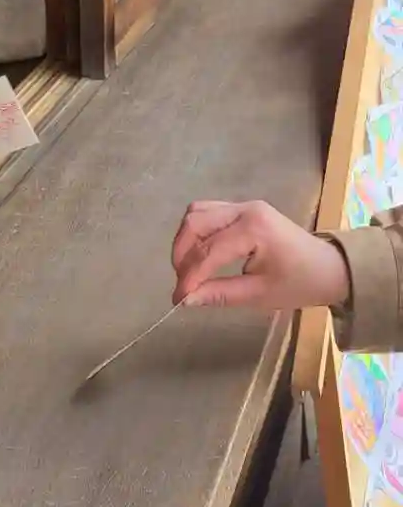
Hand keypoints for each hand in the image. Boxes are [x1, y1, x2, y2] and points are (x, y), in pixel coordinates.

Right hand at [171, 200, 349, 313]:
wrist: (329, 268)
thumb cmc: (299, 283)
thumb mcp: (258, 295)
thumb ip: (219, 294)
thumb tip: (184, 300)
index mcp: (254, 229)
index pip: (208, 252)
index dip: (188, 277)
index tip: (177, 300)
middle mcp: (246, 209)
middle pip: (195, 223)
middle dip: (182, 255)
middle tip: (183, 283)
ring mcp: (244, 206)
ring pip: (197, 213)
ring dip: (186, 241)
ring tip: (189, 270)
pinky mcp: (243, 209)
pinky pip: (208, 213)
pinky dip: (197, 233)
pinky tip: (200, 255)